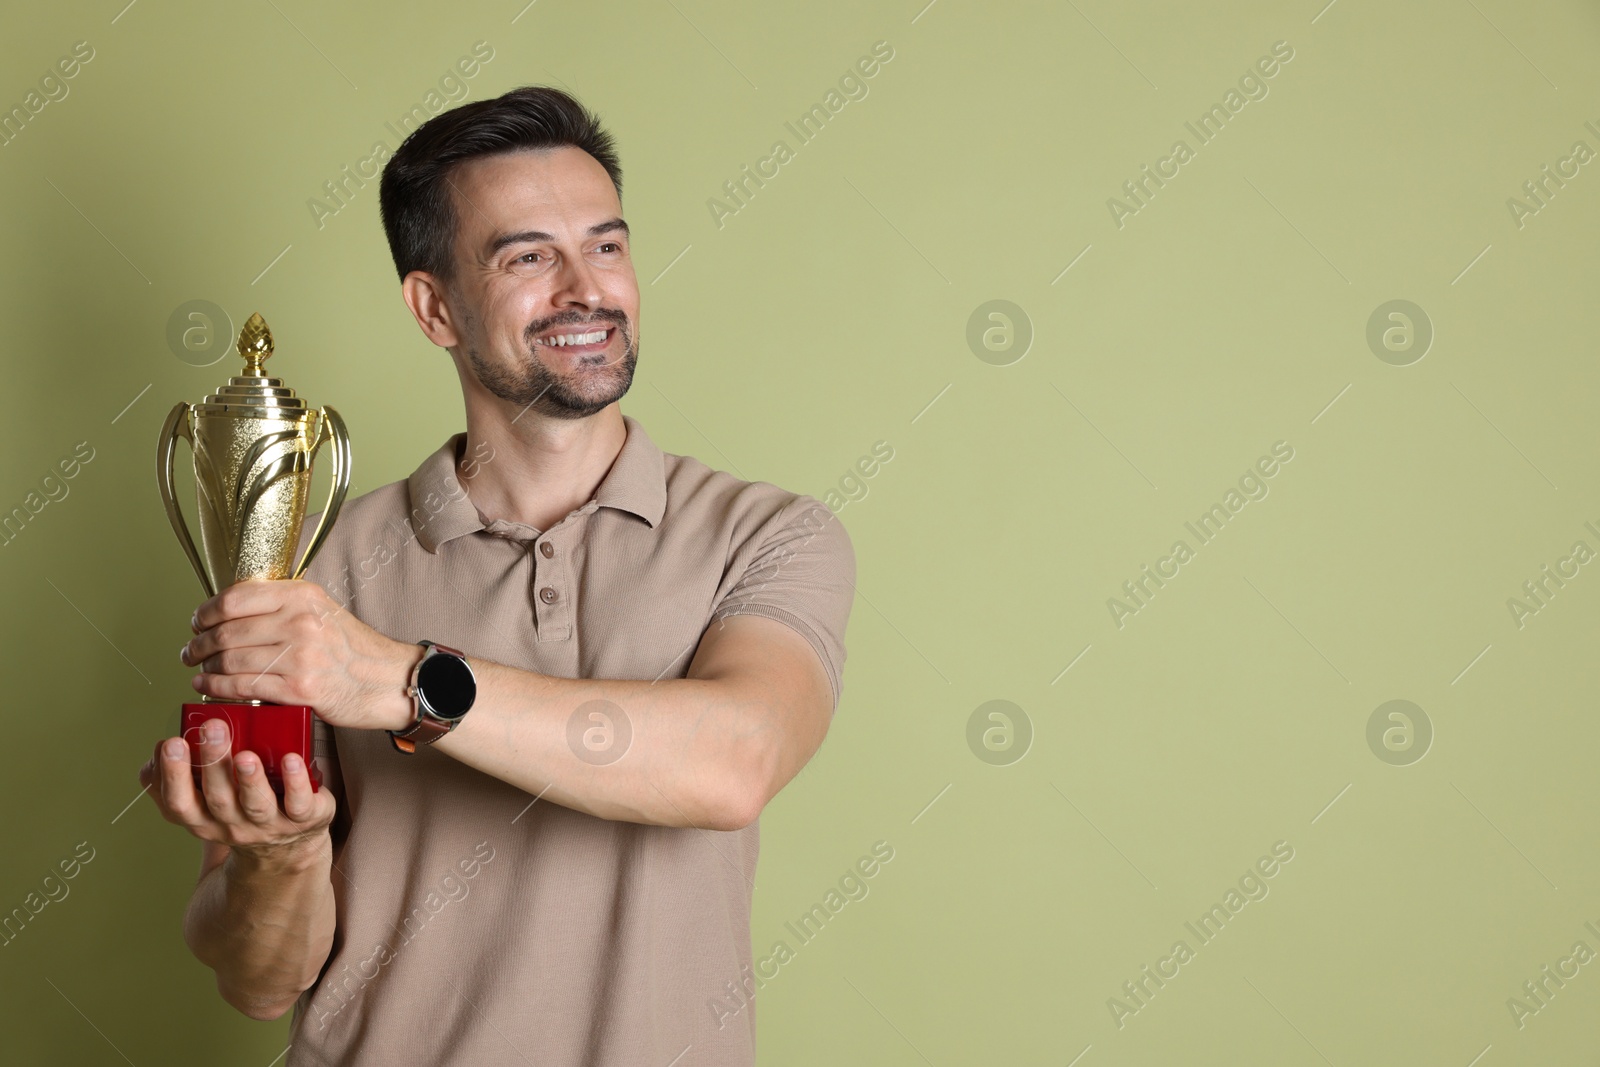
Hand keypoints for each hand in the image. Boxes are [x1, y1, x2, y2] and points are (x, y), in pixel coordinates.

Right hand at [138, 718, 333, 861]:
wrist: (287, 847)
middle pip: (218, 799)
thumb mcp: (205, 801)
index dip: (172, 776)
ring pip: (256, 804)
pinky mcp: (304, 819)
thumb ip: (179, 778)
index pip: (179, 803)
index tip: (171, 742)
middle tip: (211, 727)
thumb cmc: (239, 808)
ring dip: (250, 779)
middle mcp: (233, 826)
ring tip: (246, 754)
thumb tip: (155, 753)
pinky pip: (299, 803)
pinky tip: (292, 759)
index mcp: (203, 819)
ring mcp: (269, 825)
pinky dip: (296, 782)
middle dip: (212, 763)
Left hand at [180, 579, 417, 731]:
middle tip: (191, 651)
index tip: (198, 622)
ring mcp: (300, 657)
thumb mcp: (323, 611)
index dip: (206, 612)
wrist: (388, 680)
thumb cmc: (353, 650)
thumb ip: (283, 606)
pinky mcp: (298, 689)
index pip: (237, 598)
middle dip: (200, 643)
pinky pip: (242, 686)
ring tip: (198, 671)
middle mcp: (301, 622)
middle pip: (228, 631)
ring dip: (205, 668)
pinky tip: (208, 687)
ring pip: (231, 659)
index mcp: (303, 596)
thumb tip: (233, 611)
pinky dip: (217, 688)